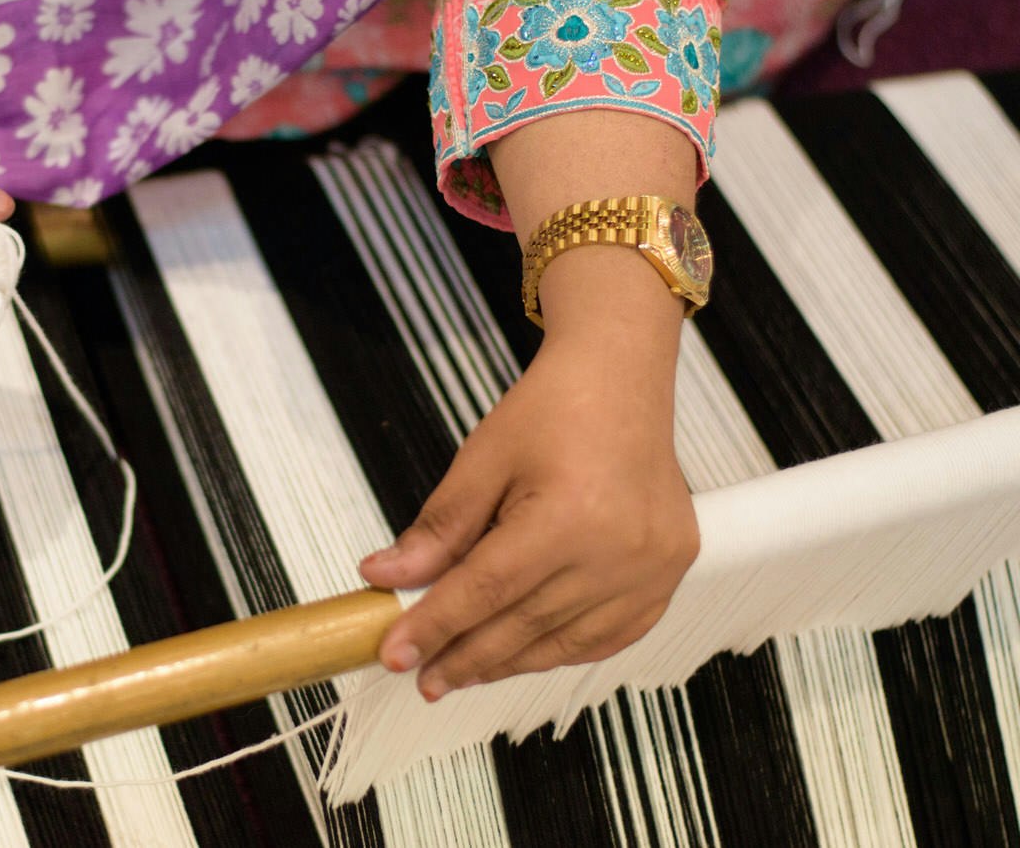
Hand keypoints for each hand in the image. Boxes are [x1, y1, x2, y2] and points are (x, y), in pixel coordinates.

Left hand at [359, 264, 698, 698]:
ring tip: (459, 670)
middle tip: (421, 674)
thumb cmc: (553, 411)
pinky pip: (609, 636)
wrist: (620, 380)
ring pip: (564, 642)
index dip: (435, 626)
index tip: (396, 652)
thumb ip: (438, 529)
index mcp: (568, 518)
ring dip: (507, 663)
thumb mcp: (481, 461)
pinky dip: (561, 651)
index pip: (485, 591)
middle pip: (523, 625)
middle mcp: (618, 552)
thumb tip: (387, 576)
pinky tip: (522, 656)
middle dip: (464, 656)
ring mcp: (651, 570)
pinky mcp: (669, 575)